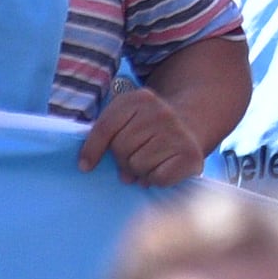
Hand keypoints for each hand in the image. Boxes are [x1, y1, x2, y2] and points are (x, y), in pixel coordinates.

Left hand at [76, 80, 205, 185]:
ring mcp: (178, 132)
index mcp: (139, 99)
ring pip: (137, 164)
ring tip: (150, 162)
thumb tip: (89, 165)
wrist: (192, 125)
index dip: (92, 149)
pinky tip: (162, 169)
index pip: (107, 127)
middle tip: (136, 157)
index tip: (85, 166)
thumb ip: (105, 133)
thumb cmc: (149, 128)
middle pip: (121, 148)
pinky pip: (158, 178)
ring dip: (140, 170)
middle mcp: (161, 112)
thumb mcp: (125, 119)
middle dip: (123, 159)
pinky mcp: (191, 155)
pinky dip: (156, 179)